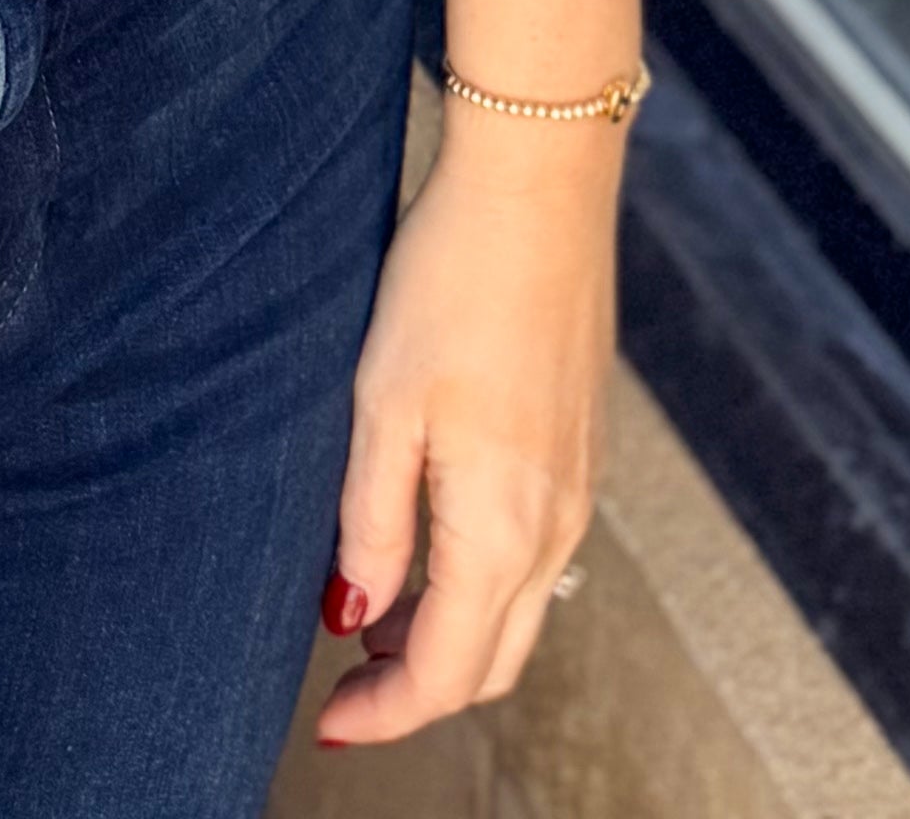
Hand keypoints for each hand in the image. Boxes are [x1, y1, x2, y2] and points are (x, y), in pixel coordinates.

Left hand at [308, 117, 615, 742]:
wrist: (540, 185)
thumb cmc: (454, 280)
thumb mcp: (384, 403)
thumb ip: (372, 522)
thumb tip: (353, 616)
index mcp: (505, 527)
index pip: (447, 670)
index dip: (384, 714)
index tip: (327, 725)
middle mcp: (558, 526)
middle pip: (493, 662)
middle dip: (418, 687)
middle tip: (343, 681)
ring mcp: (579, 489)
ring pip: (519, 612)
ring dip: (450, 634)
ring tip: (372, 614)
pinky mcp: (582, 450)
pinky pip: (537, 556)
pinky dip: (482, 582)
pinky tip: (430, 542)